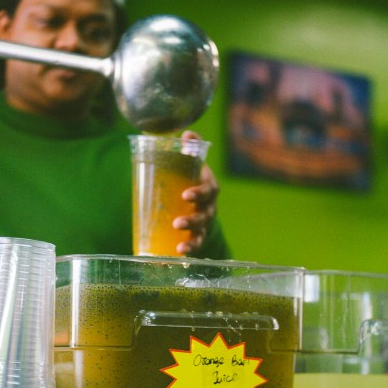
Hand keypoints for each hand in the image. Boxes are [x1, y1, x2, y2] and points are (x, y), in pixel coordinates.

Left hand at [174, 131, 219, 254]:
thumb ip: (190, 149)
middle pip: (206, 214)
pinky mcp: (197, 237)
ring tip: (179, 244)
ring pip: (201, 232)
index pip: (209, 190)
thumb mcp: (192, 164)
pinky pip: (195, 245)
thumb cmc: (193, 179)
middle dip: (193, 219)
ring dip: (191, 240)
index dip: (199, 192)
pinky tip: (178, 255)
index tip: (186, 195)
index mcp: (209, 187)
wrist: (200, 202)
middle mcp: (209, 206)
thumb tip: (186, 132)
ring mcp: (204, 223)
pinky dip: (189, 251)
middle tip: (177, 222)